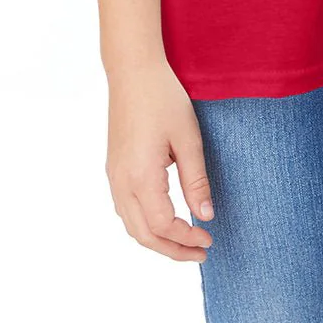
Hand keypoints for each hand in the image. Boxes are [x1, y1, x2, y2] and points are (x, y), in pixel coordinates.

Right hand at [105, 60, 214, 260]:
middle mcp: (122, 182)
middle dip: (172, 250)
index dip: (186, 239)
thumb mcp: (188, 138)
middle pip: (144, 235)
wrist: (133, 71)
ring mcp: (114, 176)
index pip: (163, 226)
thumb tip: (205, 216)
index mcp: (141, 176)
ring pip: (131, 225)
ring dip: (157, 239)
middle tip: (201, 251)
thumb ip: (196, 180)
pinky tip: (163, 219)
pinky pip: (125, 209)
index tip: (209, 238)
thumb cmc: (163, 98)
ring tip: (184, 241)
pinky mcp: (114, 168)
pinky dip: (144, 224)